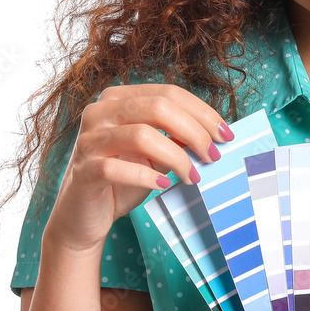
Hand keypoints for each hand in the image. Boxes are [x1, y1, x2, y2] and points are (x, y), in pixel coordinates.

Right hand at [45, 83, 234, 254]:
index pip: (168, 93)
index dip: (202, 112)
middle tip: (214, 155)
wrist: (83, 217)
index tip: (226, 135)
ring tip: (193, 176)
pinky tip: (164, 186)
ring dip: (176, 157)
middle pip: (158, 108)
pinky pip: (117, 169)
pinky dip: (147, 177)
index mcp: (118, 99)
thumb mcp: (155, 155)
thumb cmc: (122, 181)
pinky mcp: (83, 171)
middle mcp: (99, 113)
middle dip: (194, 131)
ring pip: (141, 136)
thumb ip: (177, 140)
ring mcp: (88, 141)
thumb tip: (215, 135)